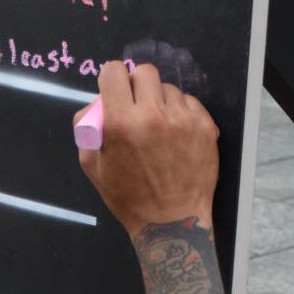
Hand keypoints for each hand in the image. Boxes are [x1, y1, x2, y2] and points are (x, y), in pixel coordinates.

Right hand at [77, 59, 218, 232]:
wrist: (171, 221)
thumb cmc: (128, 197)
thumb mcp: (92, 165)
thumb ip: (88, 128)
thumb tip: (97, 104)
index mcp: (121, 122)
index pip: (114, 71)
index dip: (111, 79)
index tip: (115, 91)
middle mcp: (152, 115)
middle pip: (144, 72)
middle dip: (137, 86)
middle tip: (137, 107)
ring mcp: (182, 119)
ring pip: (168, 88)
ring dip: (160, 101)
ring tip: (159, 128)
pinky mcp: (204, 126)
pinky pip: (189, 103)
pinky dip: (180, 113)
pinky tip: (176, 135)